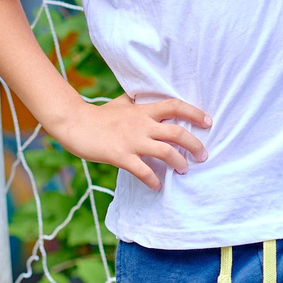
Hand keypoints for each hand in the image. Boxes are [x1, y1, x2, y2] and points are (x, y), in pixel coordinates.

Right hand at [46, 93, 210, 190]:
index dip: (195, 112)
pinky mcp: (120, 156)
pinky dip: (153, 180)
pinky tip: (157, 186)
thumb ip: (136, 101)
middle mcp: (141, 124)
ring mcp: (132, 141)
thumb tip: (144, 97)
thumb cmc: (98, 115)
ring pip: (166, 152)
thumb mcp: (121, 103)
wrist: (74, 123)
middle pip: (177, 132)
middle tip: (203, 155)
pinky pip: (143, 170)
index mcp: (143, 110)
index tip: (208, 121)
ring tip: (184, 170)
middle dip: (195, 145)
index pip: (175, 106)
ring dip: (179, 162)